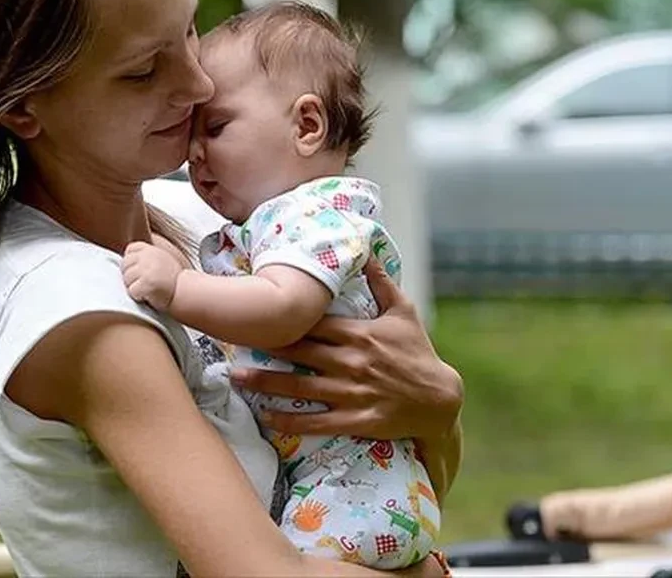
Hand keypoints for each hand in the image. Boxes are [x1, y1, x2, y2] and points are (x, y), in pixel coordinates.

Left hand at [121, 241, 181, 310]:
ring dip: (135, 288)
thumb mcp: (159, 260)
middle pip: (124, 265)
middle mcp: (149, 256)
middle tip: (146, 283)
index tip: (143, 272)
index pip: (130, 250)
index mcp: (151, 249)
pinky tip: (150, 295)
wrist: (185, 293)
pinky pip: (132, 291)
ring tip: (149, 289)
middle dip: (131, 277)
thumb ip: (144, 257)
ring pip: (126, 280)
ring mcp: (147, 269)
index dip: (132, 263)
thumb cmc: (170, 281)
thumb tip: (121, 261)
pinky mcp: (147, 282)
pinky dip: (139, 297)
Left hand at [229, 258, 462, 440]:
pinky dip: (290, 420)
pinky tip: (267, 418)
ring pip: (301, 387)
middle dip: (263, 348)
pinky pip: (317, 422)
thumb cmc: (419, 353)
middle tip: (230, 342)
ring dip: (266, 384)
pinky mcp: (357, 420)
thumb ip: (381, 281)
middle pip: (298, 353)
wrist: (441, 400)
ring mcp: (352, 393)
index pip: (312, 323)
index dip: (281, 318)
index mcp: (359, 333)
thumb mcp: (404, 311)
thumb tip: (366, 249)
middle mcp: (351, 362)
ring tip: (235, 379)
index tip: (254, 312)